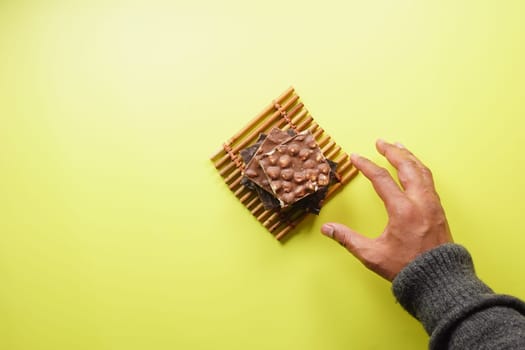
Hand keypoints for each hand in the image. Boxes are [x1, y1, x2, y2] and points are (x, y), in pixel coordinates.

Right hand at [321, 139, 452, 280]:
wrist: (439, 279)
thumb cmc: (406, 268)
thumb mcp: (372, 255)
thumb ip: (348, 239)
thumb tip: (327, 229)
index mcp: (402, 210)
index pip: (381, 179)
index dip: (366, 166)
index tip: (355, 157)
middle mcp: (420, 202)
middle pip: (407, 167)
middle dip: (393, 152)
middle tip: (381, 142)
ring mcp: (432, 205)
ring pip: (422, 171)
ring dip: (409, 157)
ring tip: (399, 147)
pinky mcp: (439, 210)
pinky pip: (429, 181)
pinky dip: (419, 168)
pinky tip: (415, 168)